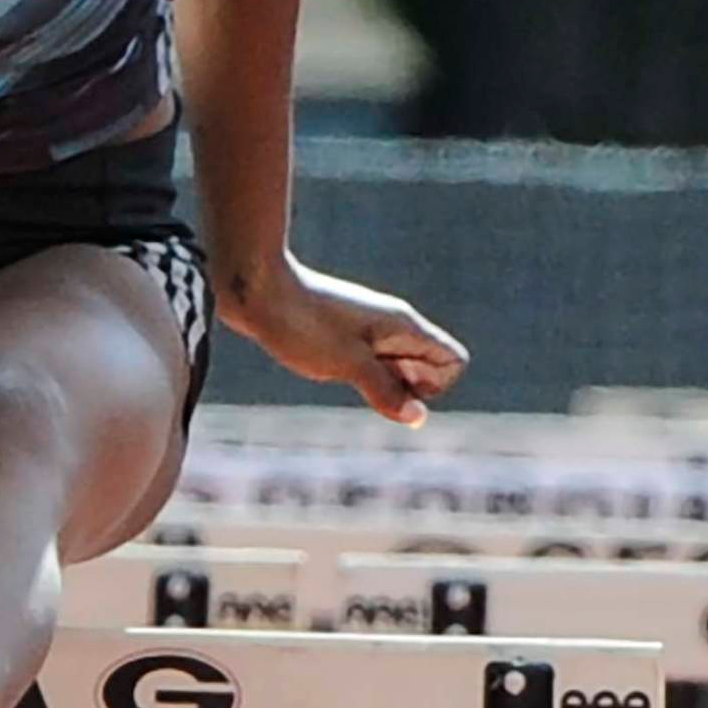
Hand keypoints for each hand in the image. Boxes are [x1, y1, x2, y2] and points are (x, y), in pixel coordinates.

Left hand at [225, 256, 468, 425]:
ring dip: (376, 383)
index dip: (434, 385)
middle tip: (360, 374)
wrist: (254, 288)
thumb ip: (386, 391)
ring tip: (337, 367)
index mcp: (403, 326)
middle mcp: (391, 325)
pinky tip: (322, 364)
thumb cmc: (302, 324)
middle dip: (404, 388)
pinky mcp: (341, 333)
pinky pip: (367, 362)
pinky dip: (354, 372)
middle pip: (427, 368)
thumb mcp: (347, 364)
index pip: (453, 361)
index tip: (393, 382)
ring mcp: (367, 329)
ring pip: (394, 367)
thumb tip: (418, 419)